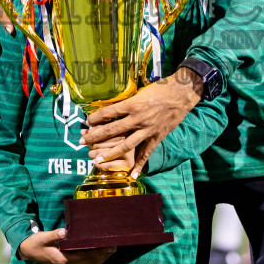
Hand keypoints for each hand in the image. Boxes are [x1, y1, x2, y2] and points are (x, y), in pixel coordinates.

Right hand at [17, 227, 116, 263]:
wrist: (28, 252)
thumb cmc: (36, 243)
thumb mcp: (42, 238)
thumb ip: (53, 235)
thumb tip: (63, 232)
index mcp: (63, 258)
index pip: (84, 257)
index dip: (96, 252)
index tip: (106, 245)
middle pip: (89, 263)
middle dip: (103, 256)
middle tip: (114, 246)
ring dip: (101, 259)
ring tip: (111, 250)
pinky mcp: (69, 263)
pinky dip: (95, 261)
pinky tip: (101, 255)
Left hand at [80, 68, 202, 177]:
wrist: (181, 94)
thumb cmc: (160, 89)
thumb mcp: (140, 92)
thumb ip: (128, 102)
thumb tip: (113, 109)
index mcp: (133, 104)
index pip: (108, 112)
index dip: (96, 118)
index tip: (86, 122)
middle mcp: (138, 118)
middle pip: (112, 129)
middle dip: (95, 136)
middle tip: (82, 142)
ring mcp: (148, 129)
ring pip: (126, 144)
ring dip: (110, 153)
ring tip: (97, 159)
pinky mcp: (157, 136)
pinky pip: (146, 153)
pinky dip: (139, 164)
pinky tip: (132, 174)